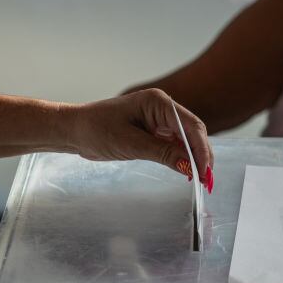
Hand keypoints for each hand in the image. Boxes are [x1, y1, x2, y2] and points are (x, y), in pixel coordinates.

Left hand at [65, 89, 214, 190]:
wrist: (74, 130)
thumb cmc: (96, 129)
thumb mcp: (131, 144)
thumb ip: (163, 153)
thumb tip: (189, 166)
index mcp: (158, 102)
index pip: (190, 126)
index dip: (201, 149)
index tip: (205, 171)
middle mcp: (162, 108)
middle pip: (193, 132)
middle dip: (202, 156)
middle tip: (207, 181)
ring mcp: (158, 120)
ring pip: (186, 140)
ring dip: (193, 159)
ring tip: (201, 180)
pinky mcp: (153, 132)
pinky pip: (174, 145)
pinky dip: (182, 159)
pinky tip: (186, 172)